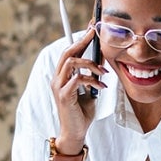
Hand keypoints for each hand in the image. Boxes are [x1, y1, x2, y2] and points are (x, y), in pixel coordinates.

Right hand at [48, 29, 102, 151]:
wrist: (76, 132)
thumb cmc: (82, 112)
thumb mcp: (89, 90)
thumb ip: (91, 76)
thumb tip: (102, 61)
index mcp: (62, 76)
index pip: (69, 52)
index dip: (79, 39)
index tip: (91, 28)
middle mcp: (57, 79)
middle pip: (67, 52)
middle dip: (82, 41)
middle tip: (96, 33)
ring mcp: (59, 87)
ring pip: (71, 63)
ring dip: (90, 64)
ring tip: (103, 72)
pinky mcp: (64, 95)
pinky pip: (78, 79)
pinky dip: (92, 80)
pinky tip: (101, 87)